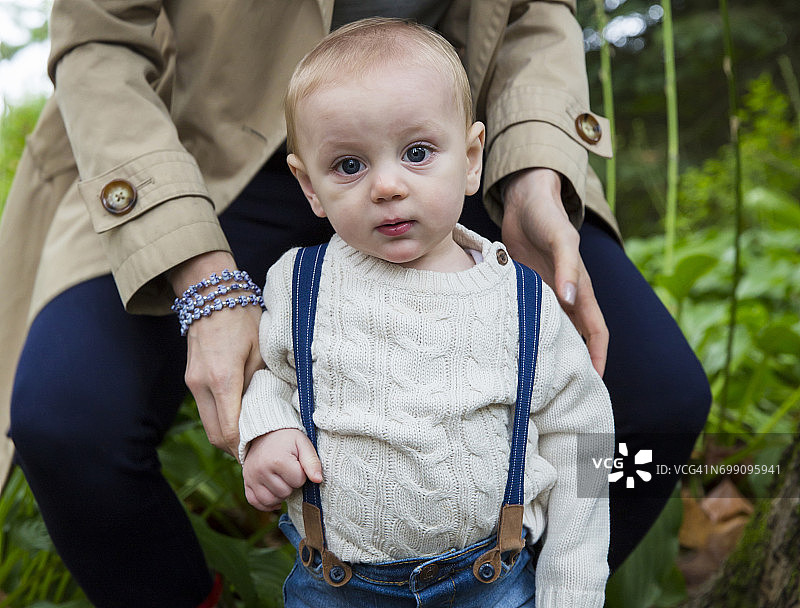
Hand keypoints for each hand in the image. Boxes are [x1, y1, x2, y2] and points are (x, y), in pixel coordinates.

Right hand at [169, 251, 263, 455]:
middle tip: (259, 453)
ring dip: (227, 436)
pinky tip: (239, 418)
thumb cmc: (243, 319)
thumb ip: (265, 382)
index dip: (245, 448)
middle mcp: (202, 385)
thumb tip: (278, 409)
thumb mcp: (262, 350)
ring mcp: (193, 383)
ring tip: (251, 438)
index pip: (231, 430)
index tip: (262, 456)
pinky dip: (220, 420)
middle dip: (236, 448)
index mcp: (223, 379)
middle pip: (216, 434)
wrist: (211, 295)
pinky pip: (205, 410)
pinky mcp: (190, 379)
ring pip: (208, 425)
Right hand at [242, 429, 322, 510]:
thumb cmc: (287, 438)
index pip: (298, 481)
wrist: (264, 432)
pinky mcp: (246, 482)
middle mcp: (262, 470)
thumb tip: (318, 480)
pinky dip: (265, 503)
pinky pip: (255, 502)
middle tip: (288, 471)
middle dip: (291, 484)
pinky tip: (274, 494)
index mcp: (278, 460)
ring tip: (282, 481)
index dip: (301, 474)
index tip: (297, 463)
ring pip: (270, 500)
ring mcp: (251, 477)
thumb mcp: (303, 443)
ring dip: (280, 494)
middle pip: (285, 493)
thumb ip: (312, 462)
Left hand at [501, 168, 607, 375]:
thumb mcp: (559, 238)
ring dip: (548, 351)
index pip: (596, 331)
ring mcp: (545, 293)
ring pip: (551, 330)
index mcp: (580, 288)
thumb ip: (566, 266)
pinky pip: (529, 316)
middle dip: (574, 363)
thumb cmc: (546, 216)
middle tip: (561, 392)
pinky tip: (512, 347)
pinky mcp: (525, 288)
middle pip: (575, 337)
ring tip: (536, 379)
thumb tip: (569, 299)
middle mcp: (565, 295)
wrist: (525, 199)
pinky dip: (526, 332)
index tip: (594, 383)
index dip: (598, 357)